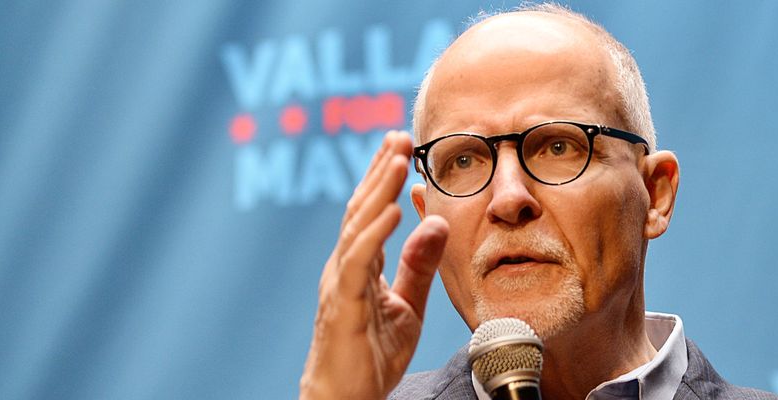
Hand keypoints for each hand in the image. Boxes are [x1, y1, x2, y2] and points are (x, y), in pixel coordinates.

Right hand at [299, 131, 448, 399]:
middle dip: (380, 171)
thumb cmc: (370, 356)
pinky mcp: (343, 306)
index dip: (384, 179)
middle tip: (399, 134)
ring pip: (357, 227)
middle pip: (360, 210)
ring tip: (398, 160)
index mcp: (358, 266)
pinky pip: (359, 263)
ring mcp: (340, 285)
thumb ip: (419, 265)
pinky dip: (376, 234)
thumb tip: (438, 222)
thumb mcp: (407, 305)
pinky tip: (394, 211)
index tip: (401, 146)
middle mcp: (344, 268)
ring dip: (379, 191)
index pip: (370, 213)